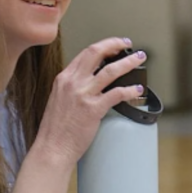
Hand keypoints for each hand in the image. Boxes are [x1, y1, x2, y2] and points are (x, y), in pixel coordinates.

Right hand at [34, 37, 147, 165]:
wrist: (52, 148)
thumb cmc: (55, 129)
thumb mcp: (59, 99)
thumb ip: (73, 88)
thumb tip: (92, 81)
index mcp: (63, 78)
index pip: (85, 53)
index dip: (103, 46)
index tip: (114, 45)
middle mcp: (72, 83)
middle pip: (96, 53)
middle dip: (115, 44)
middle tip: (128, 44)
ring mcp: (83, 95)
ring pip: (111, 70)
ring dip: (128, 62)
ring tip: (139, 59)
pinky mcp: (93, 109)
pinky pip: (117, 93)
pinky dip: (130, 89)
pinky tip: (137, 89)